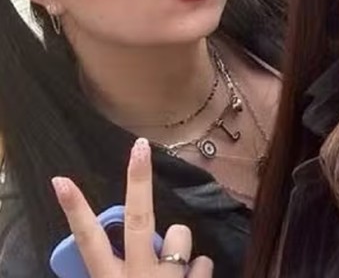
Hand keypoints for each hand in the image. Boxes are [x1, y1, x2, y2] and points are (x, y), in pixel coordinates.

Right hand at [52, 138, 213, 276]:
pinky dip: (199, 270)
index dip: (75, 209)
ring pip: (179, 235)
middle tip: (139, 147)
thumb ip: (122, 269)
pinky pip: (203, 262)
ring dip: (180, 245)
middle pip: (138, 219)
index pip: (88, 240)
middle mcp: (137, 276)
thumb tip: (136, 248)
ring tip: (177, 270)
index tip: (61, 179)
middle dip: (138, 181)